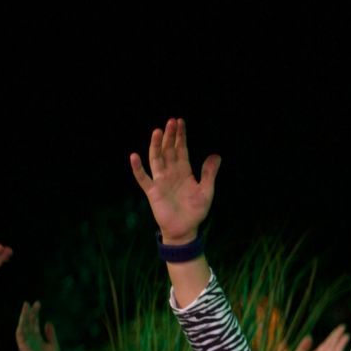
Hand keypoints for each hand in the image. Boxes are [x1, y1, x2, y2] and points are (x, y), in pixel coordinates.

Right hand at [15, 301, 61, 350]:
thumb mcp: (53, 344)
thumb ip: (50, 333)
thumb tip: (48, 321)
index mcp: (37, 337)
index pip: (35, 322)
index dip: (36, 313)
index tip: (38, 303)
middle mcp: (30, 338)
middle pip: (28, 322)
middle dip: (29, 312)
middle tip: (31, 302)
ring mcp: (26, 342)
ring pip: (23, 327)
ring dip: (23, 317)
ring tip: (26, 308)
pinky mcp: (23, 347)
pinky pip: (20, 336)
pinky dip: (20, 328)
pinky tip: (22, 321)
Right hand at [127, 118, 218, 244]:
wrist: (185, 229)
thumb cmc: (196, 211)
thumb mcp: (206, 190)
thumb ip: (209, 173)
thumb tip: (216, 155)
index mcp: (184, 171)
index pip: (181, 149)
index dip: (181, 136)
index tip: (180, 122)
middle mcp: (171, 172)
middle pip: (169, 150)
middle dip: (170, 136)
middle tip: (171, 121)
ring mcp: (160, 181)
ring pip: (156, 159)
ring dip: (156, 145)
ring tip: (157, 132)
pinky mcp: (152, 191)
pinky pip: (143, 178)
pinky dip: (138, 168)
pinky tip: (134, 156)